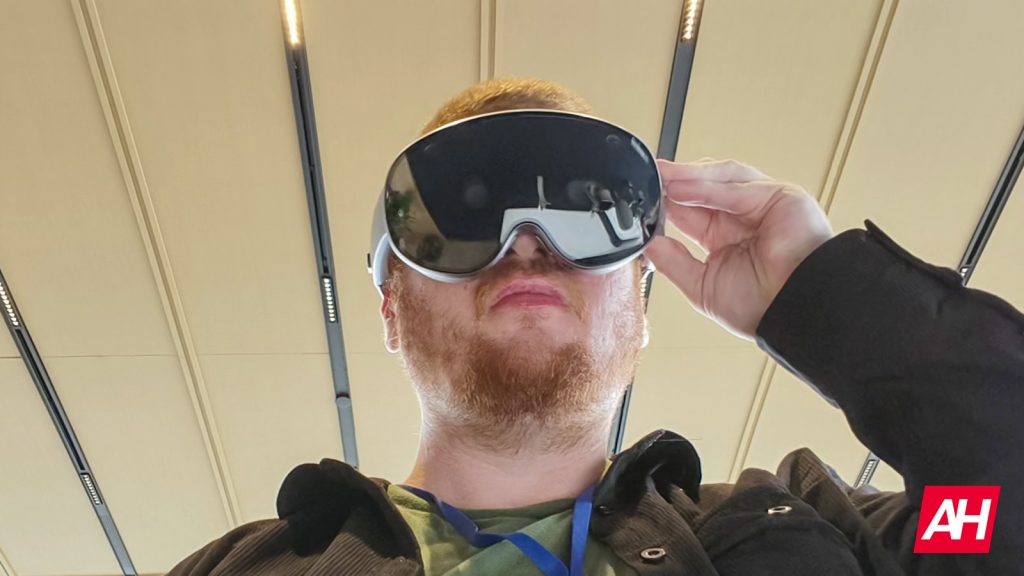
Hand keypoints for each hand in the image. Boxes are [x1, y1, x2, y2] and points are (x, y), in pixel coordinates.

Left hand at [644, 159, 833, 339]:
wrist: (792, 314)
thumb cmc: (761, 307)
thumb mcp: (701, 286)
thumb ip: (674, 262)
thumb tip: (648, 244)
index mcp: (724, 237)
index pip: (690, 209)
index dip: (666, 201)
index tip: (643, 198)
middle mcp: (742, 217)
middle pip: (704, 187)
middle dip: (675, 182)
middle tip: (649, 180)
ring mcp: (761, 203)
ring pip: (722, 179)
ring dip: (690, 177)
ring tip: (663, 178)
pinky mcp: (780, 196)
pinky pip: (738, 188)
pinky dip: (708, 187)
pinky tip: (683, 189)